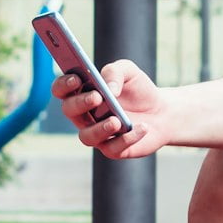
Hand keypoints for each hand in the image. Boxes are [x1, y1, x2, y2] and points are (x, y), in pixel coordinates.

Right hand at [53, 60, 171, 159]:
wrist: (161, 112)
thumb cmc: (138, 90)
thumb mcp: (129, 72)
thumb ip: (114, 72)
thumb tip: (108, 89)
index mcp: (82, 93)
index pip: (61, 89)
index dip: (63, 85)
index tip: (76, 79)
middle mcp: (84, 116)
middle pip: (69, 111)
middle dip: (80, 103)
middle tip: (97, 97)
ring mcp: (97, 134)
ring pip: (86, 136)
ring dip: (99, 128)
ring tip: (116, 121)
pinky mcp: (113, 149)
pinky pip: (114, 148)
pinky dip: (127, 138)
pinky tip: (142, 127)